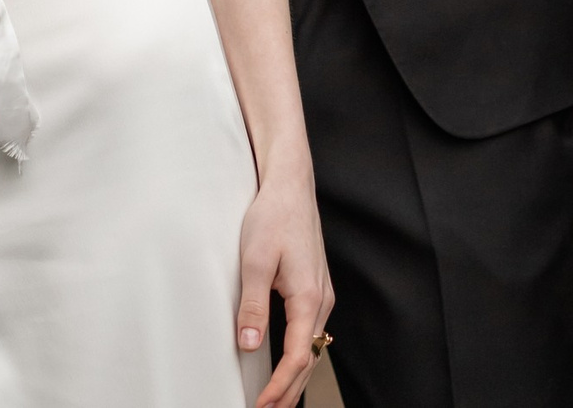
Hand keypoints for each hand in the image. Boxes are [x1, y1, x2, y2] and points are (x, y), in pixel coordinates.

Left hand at [237, 164, 332, 407]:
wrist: (291, 186)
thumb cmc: (273, 217)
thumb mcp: (254, 261)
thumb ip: (253, 306)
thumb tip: (250, 345)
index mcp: (309, 297)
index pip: (298, 357)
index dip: (280, 386)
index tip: (262, 405)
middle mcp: (321, 300)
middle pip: (310, 359)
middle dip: (290, 390)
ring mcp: (322, 293)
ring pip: (313, 347)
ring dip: (296, 375)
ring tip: (277, 398)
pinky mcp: (316, 287)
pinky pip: (312, 331)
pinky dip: (302, 355)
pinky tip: (290, 363)